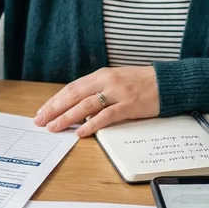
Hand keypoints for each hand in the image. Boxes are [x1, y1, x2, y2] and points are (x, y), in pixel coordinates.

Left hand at [32, 66, 159, 136]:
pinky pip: (106, 116)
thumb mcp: (116, 81)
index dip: (55, 100)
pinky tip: (80, 132)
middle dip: (54, 108)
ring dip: (67, 117)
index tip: (42, 111)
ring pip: (86, 105)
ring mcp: (118, 92)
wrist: (168, 82)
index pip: (72, 88)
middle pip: (74, 95)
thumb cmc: (142, 83)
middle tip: (40, 121)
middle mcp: (106, 81)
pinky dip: (92, 124)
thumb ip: (98, 91)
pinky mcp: (129, 105)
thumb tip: (79, 108)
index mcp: (101, 75)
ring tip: (54, 127)